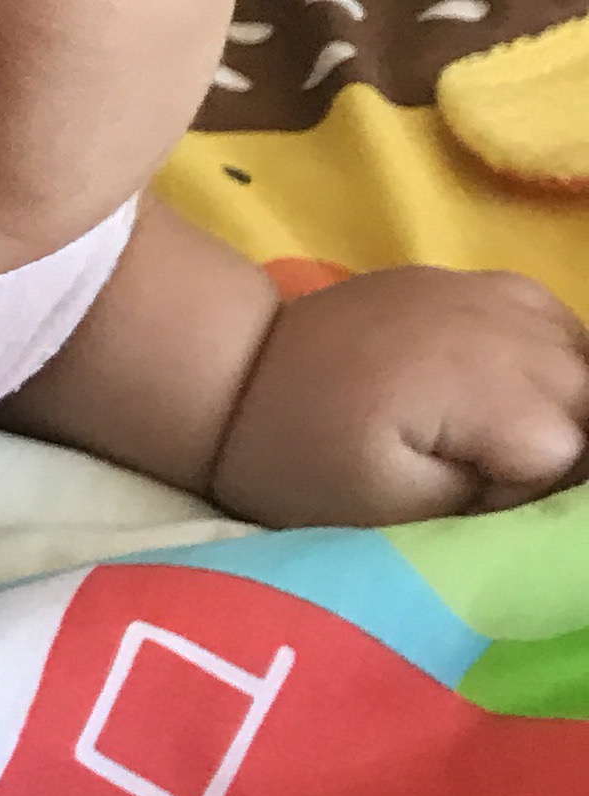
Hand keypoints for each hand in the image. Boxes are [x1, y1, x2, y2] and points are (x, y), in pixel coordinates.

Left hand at [210, 264, 588, 524]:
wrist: (239, 368)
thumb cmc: (301, 454)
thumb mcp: (395, 510)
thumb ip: (497, 504)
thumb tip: (563, 486)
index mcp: (493, 391)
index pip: (578, 462)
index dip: (539, 498)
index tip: (474, 507)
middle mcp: (516, 330)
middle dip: (561, 452)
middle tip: (484, 480)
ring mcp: (505, 296)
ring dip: (567, 411)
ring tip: (496, 446)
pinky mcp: (490, 284)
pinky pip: (561, 328)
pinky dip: (555, 368)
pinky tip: (509, 399)